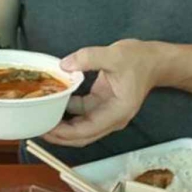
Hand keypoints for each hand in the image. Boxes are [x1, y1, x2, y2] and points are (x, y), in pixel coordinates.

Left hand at [44, 40, 158, 147]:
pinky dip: (68, 111)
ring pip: (80, 127)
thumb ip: (88, 58)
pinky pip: (81, 114)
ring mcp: (106, 113)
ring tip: (41, 118)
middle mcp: (112, 118)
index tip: (45, 128)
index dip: (64, 133)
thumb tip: (64, 65)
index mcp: (117, 112)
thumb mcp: (114, 55)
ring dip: (62, 126)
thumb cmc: (139, 60)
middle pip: (81, 136)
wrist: (155, 60)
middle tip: (36, 128)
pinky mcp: (102, 105)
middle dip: (59, 135)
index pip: (86, 131)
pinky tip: (54, 102)